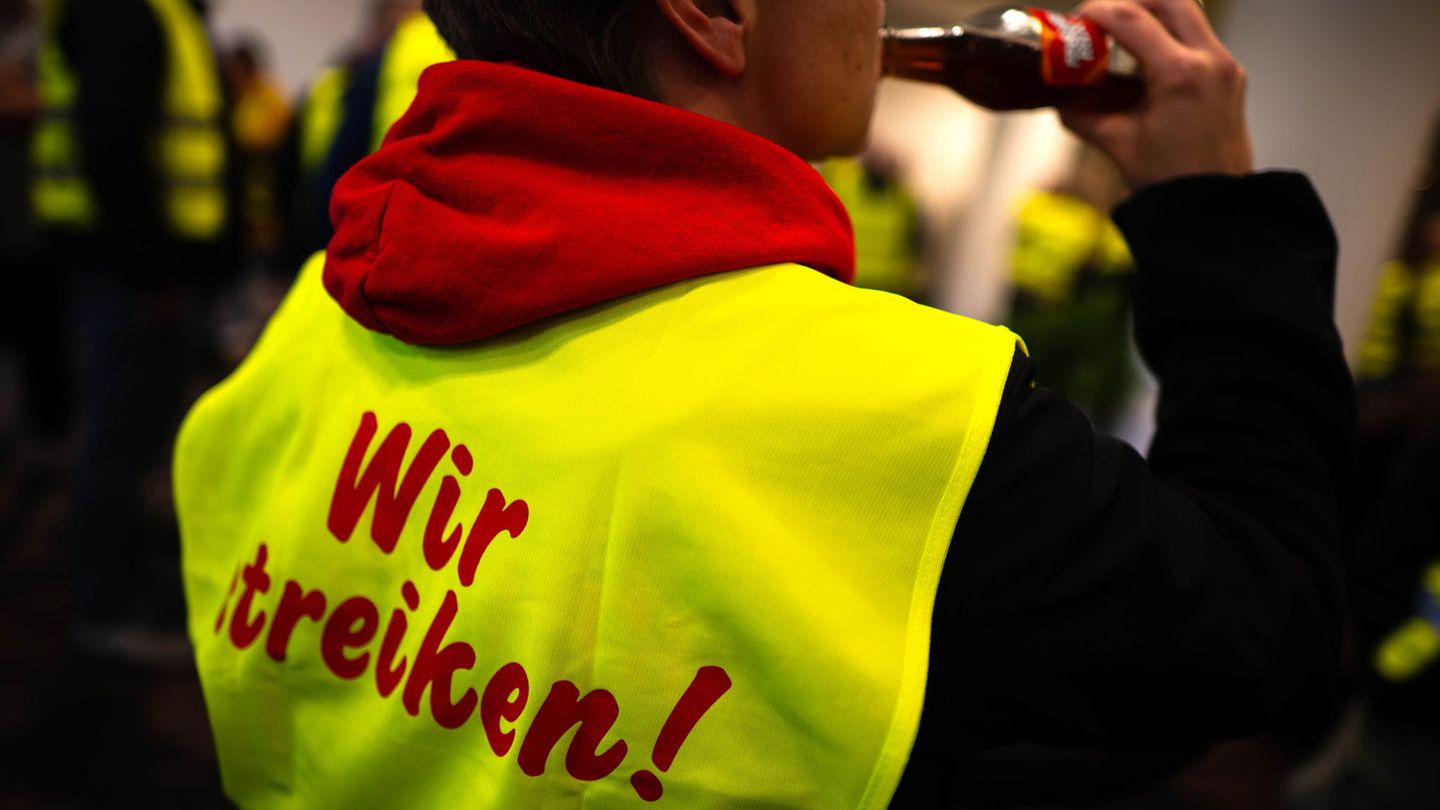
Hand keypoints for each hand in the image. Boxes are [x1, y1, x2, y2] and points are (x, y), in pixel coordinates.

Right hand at [1060, 0, 1252, 189]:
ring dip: (1152, 15)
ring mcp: (1225, 65)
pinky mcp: (1230, 76)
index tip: (1075, 22)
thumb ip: (1083, 114)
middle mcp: (1209, 60)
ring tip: (1122, 38)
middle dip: (1129, 1)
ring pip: (1187, 12)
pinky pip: (1198, 38)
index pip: (1130, 18)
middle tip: (1101, 20)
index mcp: (1179, 74)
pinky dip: (1168, 38)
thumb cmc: (1168, 182)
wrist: (1214, 208)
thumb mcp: (1116, 143)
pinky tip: (1145, 64)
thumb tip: (1062, 97)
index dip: (1096, 12)